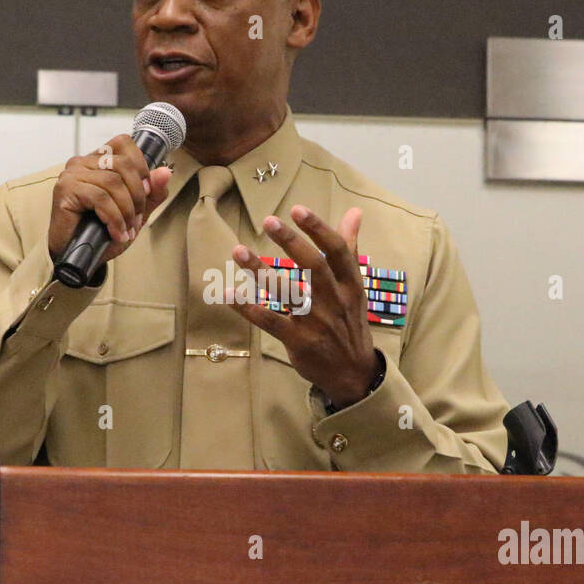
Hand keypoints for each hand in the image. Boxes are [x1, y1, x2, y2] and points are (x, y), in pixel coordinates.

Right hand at [48, 133, 172, 268]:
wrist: (79, 257)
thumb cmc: (101, 232)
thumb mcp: (135, 212)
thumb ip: (152, 193)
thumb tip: (165, 172)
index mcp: (99, 160)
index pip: (124, 143)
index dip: (141, 166)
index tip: (146, 191)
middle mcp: (83, 162)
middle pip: (123, 164)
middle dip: (138, 194)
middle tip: (137, 218)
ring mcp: (72, 174)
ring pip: (113, 182)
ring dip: (126, 210)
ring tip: (126, 229)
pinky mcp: (66, 189)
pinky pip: (100, 197)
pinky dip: (114, 218)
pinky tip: (116, 232)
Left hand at [227, 204, 380, 408]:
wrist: (354, 374)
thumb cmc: (349, 323)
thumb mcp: (355, 287)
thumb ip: (350, 248)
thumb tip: (355, 212)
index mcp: (350, 284)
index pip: (337, 251)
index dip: (319, 229)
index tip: (298, 209)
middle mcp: (335, 301)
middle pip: (314, 266)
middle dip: (291, 242)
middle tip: (268, 220)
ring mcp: (316, 323)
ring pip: (288, 293)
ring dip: (261, 271)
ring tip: (238, 251)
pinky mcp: (299, 342)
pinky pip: (271, 322)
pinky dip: (248, 309)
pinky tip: (227, 295)